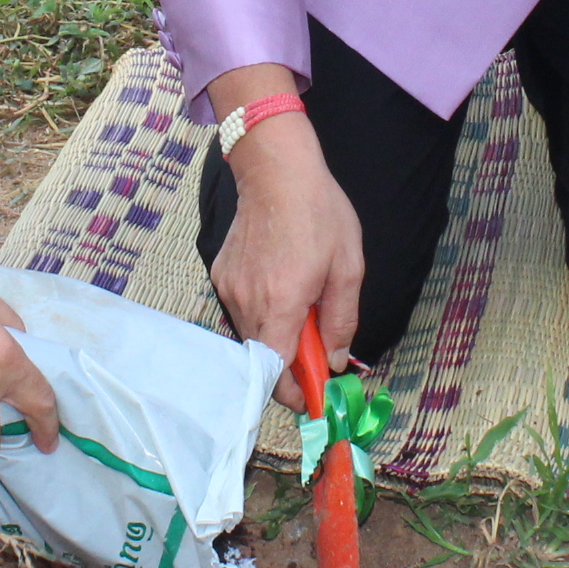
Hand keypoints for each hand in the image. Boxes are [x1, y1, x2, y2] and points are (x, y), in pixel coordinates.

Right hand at [209, 124, 363, 412]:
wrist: (276, 170)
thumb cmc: (318, 213)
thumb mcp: (348, 268)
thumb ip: (341, 321)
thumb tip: (336, 361)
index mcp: (280, 303)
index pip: (276, 373)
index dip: (295, 393)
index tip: (313, 397)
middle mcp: (247, 301)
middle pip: (263, 359)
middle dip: (291, 365)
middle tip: (318, 350)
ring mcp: (229, 288)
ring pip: (252, 335)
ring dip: (277, 335)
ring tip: (303, 304)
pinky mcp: (220, 275)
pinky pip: (242, 310)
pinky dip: (263, 312)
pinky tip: (282, 284)